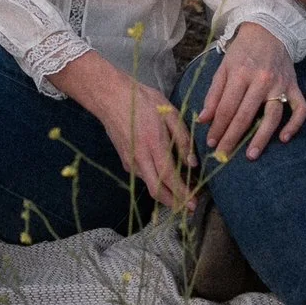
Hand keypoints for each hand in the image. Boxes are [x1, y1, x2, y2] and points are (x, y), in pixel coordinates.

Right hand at [50, 51, 195, 209]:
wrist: (111, 97)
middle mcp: (140, 157)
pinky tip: (166, 177)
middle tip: (189, 207)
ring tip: (183, 191)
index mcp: (153, 144)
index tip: (194, 203)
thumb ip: (183, 139)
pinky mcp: (125, 160)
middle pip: (157, 190)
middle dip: (174, 203)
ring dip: (166, 193)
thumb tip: (192, 163)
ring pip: (149, 185)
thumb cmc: (142, 101)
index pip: (169, 177)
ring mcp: (130, 161)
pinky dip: (156, 181)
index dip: (182, 193)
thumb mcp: (169, 113)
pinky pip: (143, 176)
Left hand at [197, 22, 305, 161]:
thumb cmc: (242, 51)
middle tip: (224, 156)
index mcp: (240, 74)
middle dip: (233, 137)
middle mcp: (261, 80)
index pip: (226, 107)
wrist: (268, 30)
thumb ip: (213, 94)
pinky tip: (284, 138)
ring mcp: (280, 84)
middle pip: (245, 114)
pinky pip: (299, 108)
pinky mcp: (294, 86)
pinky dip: (295, 124)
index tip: (211, 143)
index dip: (217, 128)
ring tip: (251, 155)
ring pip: (272, 115)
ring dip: (262, 137)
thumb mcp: (223, 68)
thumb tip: (203, 120)